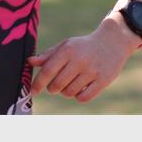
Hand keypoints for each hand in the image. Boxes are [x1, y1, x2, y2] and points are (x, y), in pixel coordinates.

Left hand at [27, 19, 141, 102]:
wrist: (111, 43)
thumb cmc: (83, 46)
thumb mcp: (65, 46)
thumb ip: (48, 55)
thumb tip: (30, 61)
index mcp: (67, 50)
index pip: (48, 71)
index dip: (38, 83)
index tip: (33, 91)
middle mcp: (79, 60)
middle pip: (57, 85)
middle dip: (52, 88)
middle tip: (54, 86)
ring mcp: (92, 71)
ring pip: (69, 92)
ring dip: (65, 92)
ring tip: (70, 83)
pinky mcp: (103, 81)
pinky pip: (83, 98)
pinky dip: (78, 96)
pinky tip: (80, 88)